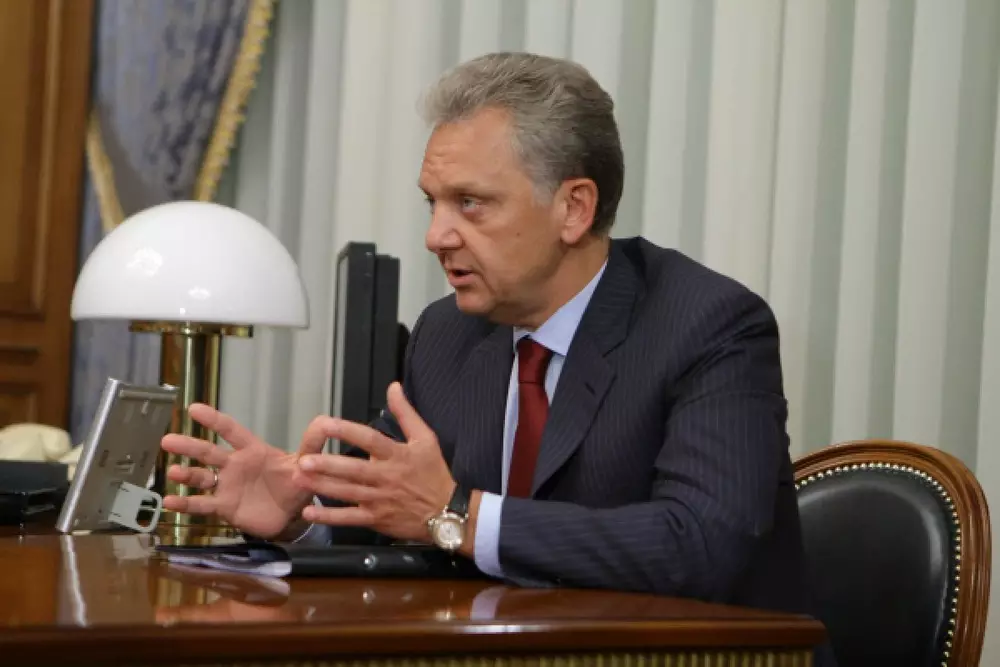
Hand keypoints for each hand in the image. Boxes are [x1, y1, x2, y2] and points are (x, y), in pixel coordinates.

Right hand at [159, 405, 322, 538]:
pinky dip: (185, 504)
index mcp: (253, 450)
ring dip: (186, 475)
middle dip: (189, 446)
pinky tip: (169, 502)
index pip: (231, 431)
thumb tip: (325, 421)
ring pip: (201, 478)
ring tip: (173, 472)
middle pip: (208, 452)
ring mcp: (227, 486)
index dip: (214, 420)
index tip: (193, 408)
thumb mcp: (306, 463)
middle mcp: (234, 465)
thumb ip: (312, 444)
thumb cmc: (295, 481)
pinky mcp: (224, 507)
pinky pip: (202, 505)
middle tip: (168, 440)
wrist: (293, 513)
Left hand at [293, 382, 456, 543]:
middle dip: (328, 465)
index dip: (347, 431)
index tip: (326, 424)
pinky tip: (309, 512)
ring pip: (347, 493)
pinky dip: (329, 517)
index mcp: (397, 455)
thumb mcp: (426, 439)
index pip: (370, 440)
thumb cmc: (434, 473)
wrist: (447, 512)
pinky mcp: (376, 519)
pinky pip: (349, 519)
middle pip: (354, 470)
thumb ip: (406, 413)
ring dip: (322, 487)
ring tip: (299, 479)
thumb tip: (393, 387)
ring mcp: (380, 500)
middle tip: (304, 460)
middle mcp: (386, 477)